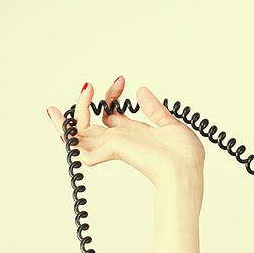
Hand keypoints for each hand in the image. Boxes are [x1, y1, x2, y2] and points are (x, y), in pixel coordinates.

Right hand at [45, 76, 204, 188]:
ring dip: (67, 119)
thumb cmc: (184, 157)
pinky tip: (67, 123)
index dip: (111, 95)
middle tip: (88, 86)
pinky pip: (81, 150)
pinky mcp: (112, 151)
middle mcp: (119, 140)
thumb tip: (140, 90)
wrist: (186, 171)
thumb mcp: (171, 124)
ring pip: (78, 137)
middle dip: (80, 105)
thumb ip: (154, 109)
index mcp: (132, 133)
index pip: (110, 113)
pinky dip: (71, 136)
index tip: (121, 81)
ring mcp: (114, 146)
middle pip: (87, 127)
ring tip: (72, 99)